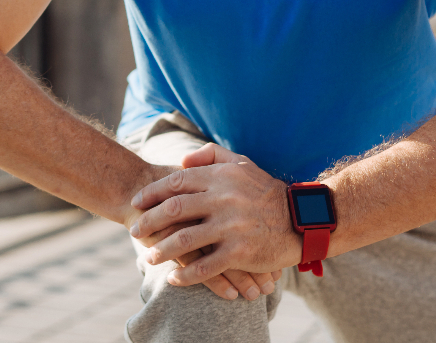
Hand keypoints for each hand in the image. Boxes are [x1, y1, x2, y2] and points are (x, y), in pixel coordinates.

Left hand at [128, 143, 301, 285]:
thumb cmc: (266, 191)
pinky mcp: (240, 252)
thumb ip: (210, 156)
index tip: (136, 203)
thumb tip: (181, 162)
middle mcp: (223, 200)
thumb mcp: (241, 163)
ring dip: (161, 251)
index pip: (176, 183)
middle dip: (149, 221)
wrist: (302, 220)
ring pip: (184, 240)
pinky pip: (206, 267)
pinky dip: (186, 275)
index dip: (151, 193)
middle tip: (134, 232)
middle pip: (174, 210)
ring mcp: (231, 227)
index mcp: (220, 178)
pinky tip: (174, 279)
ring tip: (148, 258)